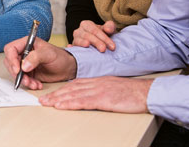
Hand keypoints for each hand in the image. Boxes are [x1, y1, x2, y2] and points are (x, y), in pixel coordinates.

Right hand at [3, 37, 76, 89]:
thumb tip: (24, 66)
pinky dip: (29, 84)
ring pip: (15, 73)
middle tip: (26, 79)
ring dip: (23, 80)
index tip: (18, 70)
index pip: (11, 49)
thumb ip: (35, 57)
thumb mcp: (49, 54)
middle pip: (10, 62)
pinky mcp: (28, 73)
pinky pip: (22, 79)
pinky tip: (37, 84)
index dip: (11, 59)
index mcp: (27, 43)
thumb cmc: (60, 57)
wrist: (68, 68)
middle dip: (17, 73)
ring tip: (34, 84)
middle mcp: (24, 53)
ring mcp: (25, 63)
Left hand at [38, 76, 152, 112]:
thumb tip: (90, 96)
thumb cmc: (132, 93)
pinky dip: (70, 103)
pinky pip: (83, 101)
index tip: (51, 94)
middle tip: (42, 99)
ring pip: (73, 94)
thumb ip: (101, 90)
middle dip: (55, 94)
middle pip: (70, 88)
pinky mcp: (103, 99)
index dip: (61, 90)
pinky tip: (61, 105)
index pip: (75, 85)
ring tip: (46, 103)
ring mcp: (98, 91)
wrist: (145, 92)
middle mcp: (95, 84)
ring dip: (58, 99)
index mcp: (97, 81)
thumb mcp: (113, 88)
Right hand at [69, 20, 116, 51]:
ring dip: (82, 43)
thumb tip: (108, 29)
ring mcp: (75, 39)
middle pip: (87, 35)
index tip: (112, 46)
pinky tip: (71, 47)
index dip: (104, 38)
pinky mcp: (73, 48)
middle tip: (103, 49)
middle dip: (96, 42)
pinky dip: (71, 47)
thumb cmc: (102, 36)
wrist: (96, 43)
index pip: (95, 30)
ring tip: (87, 45)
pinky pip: (71, 47)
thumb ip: (110, 27)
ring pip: (78, 40)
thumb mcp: (108, 30)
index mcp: (86, 24)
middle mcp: (79, 31)